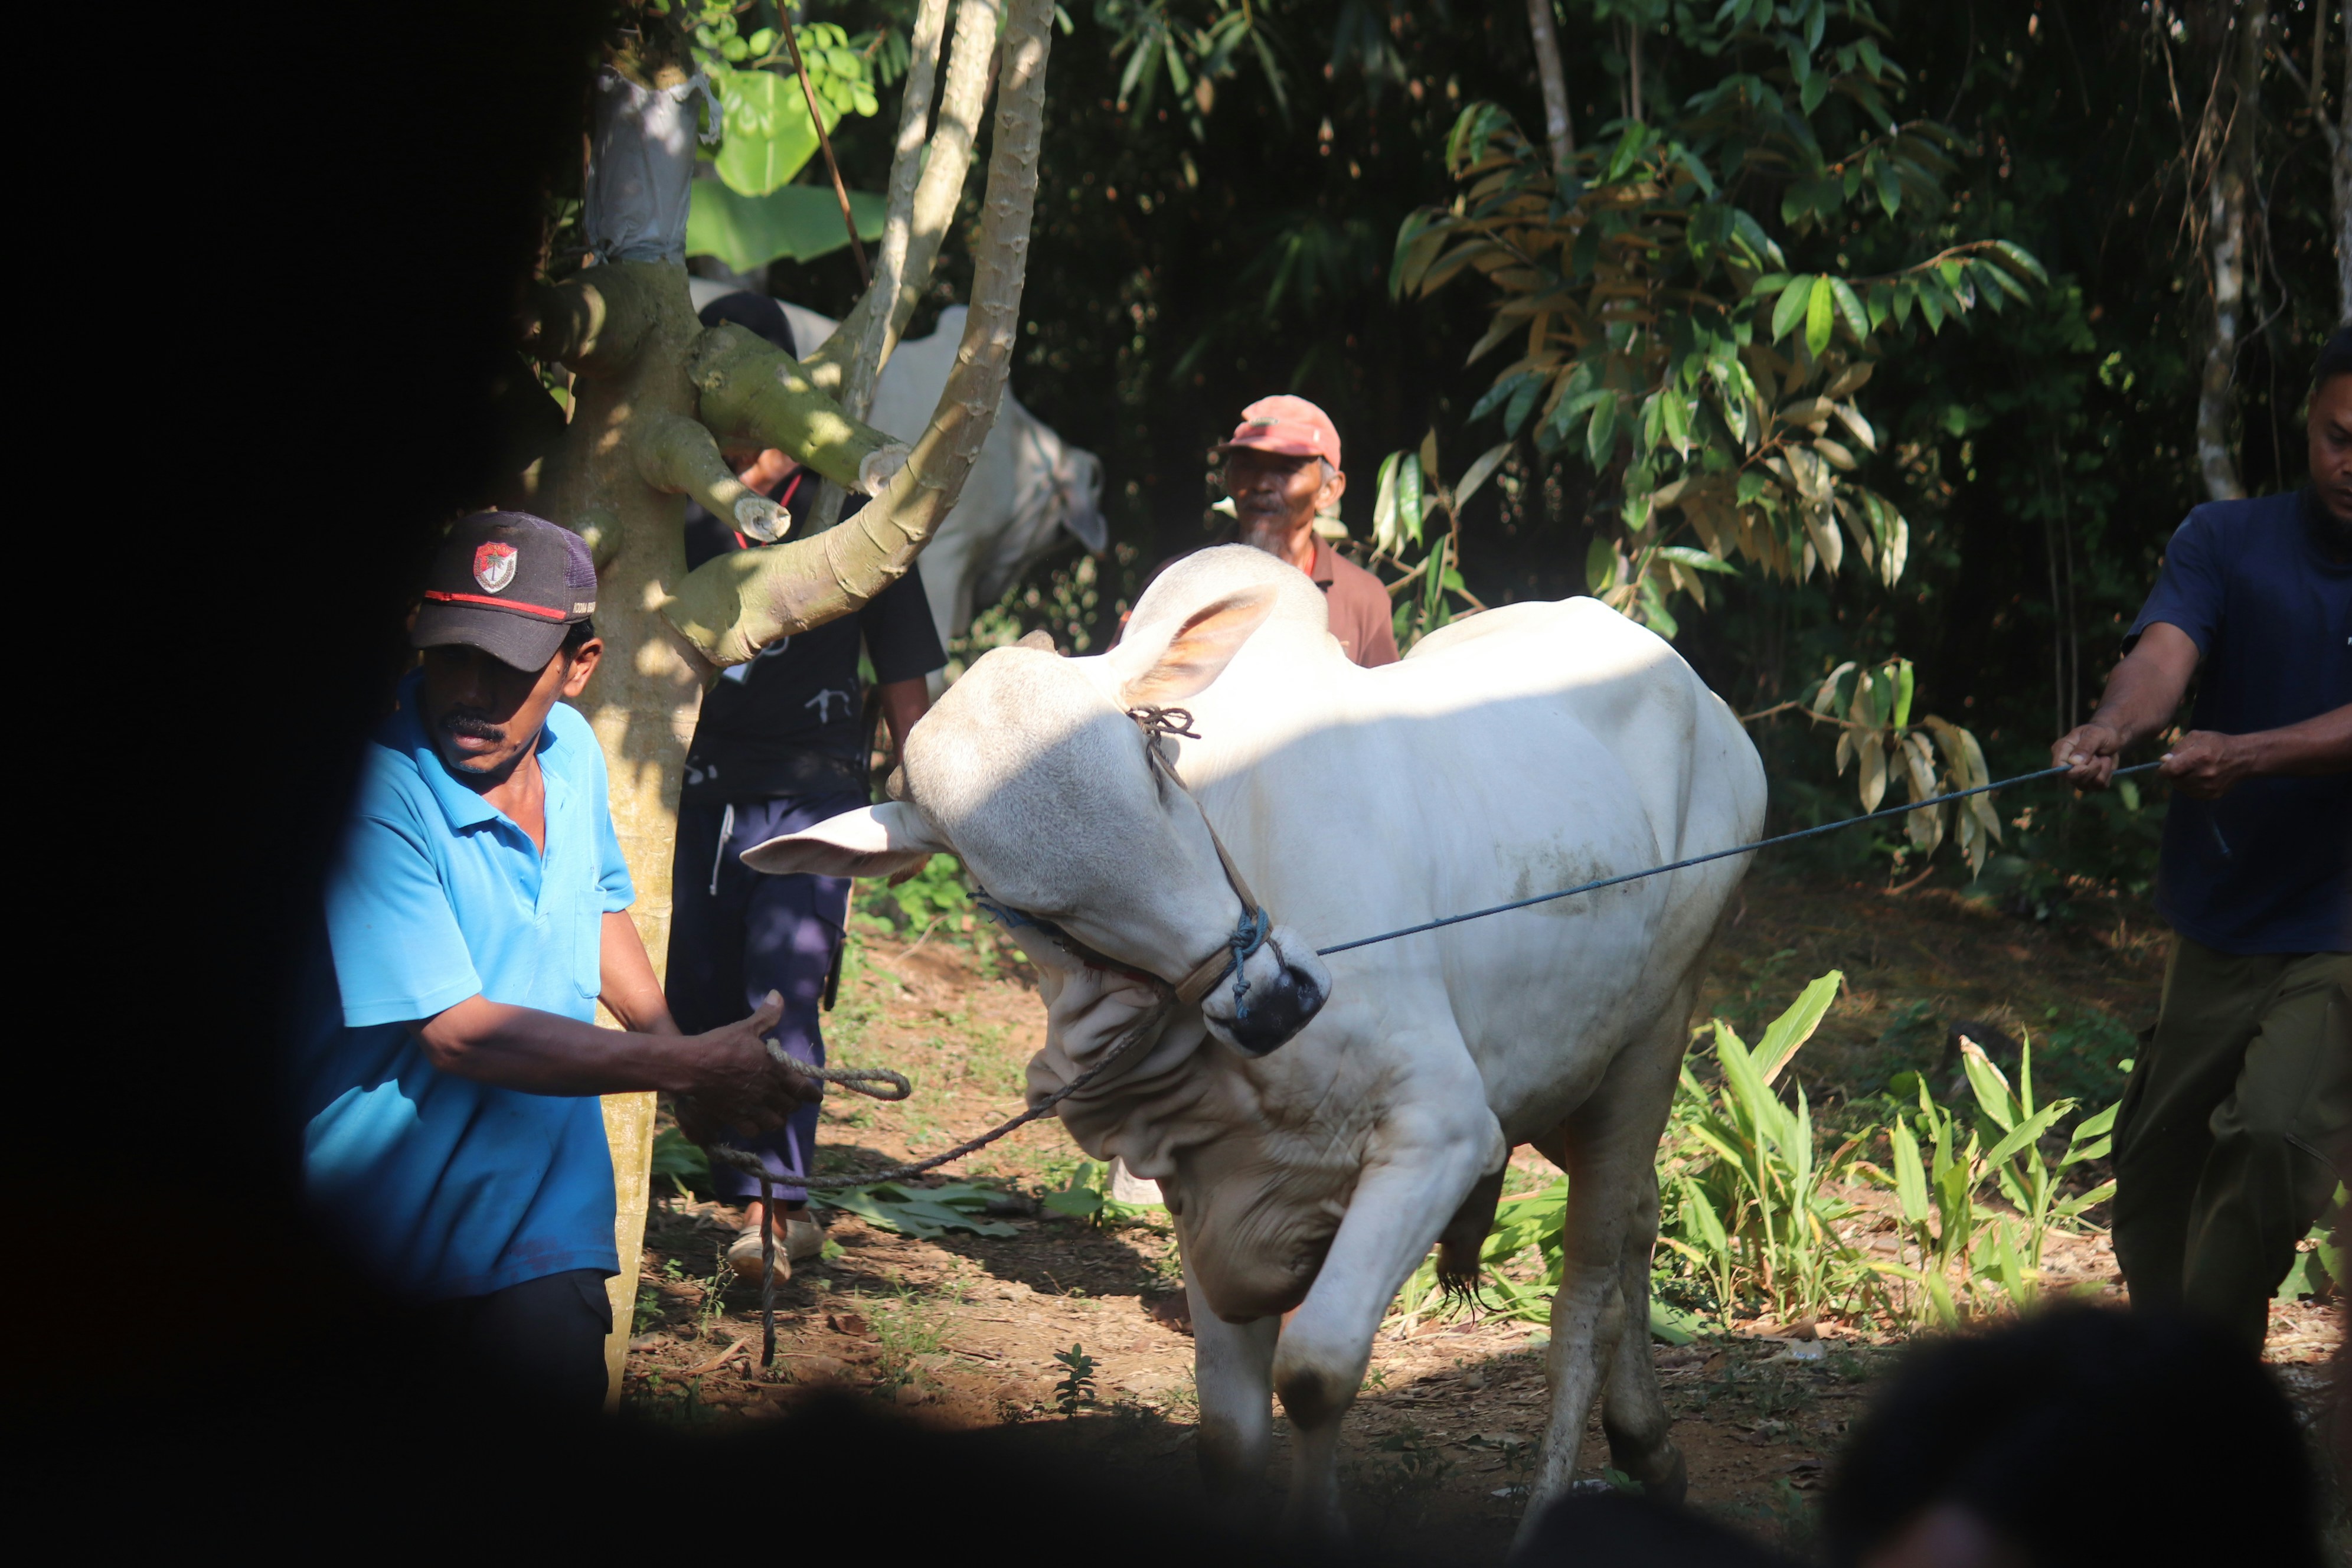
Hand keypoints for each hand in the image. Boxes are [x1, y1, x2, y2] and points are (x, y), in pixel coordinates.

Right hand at [672, 993, 821, 1145]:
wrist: (693, 1066)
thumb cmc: (721, 1045)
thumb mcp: (746, 1028)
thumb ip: (766, 1016)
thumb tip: (778, 995)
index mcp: (775, 1070)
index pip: (803, 1088)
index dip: (812, 1094)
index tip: (816, 1097)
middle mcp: (768, 1092)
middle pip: (791, 1106)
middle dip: (793, 1104)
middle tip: (790, 1099)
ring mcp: (752, 1107)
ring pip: (775, 1122)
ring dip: (777, 1118)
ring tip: (774, 1112)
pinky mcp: (735, 1117)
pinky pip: (753, 1131)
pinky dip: (756, 1128)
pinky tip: (754, 1121)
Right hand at [2052, 721, 2124, 788]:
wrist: (2113, 738)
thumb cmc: (2101, 732)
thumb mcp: (2096, 735)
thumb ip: (2085, 747)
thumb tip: (2074, 762)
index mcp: (2061, 750)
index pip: (2058, 767)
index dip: (2071, 771)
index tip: (2085, 767)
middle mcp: (2066, 765)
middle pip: (2073, 778)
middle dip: (2091, 769)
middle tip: (2098, 755)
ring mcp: (2077, 776)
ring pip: (2087, 784)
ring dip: (2101, 771)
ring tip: (2102, 757)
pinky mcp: (2089, 782)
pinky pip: (2099, 786)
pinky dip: (2107, 775)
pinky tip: (2105, 764)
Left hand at [2159, 730, 2250, 799]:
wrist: (2242, 757)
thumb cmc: (2216, 744)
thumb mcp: (2197, 737)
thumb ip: (2178, 748)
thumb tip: (2164, 760)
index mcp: (2200, 757)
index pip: (2171, 769)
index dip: (2163, 769)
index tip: (2164, 767)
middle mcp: (2205, 774)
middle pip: (2175, 780)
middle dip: (2173, 774)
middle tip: (2181, 766)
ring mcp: (2210, 786)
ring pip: (2182, 788)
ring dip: (2181, 781)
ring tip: (2191, 771)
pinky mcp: (2213, 794)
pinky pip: (2192, 794)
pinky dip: (2190, 787)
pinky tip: (2198, 778)